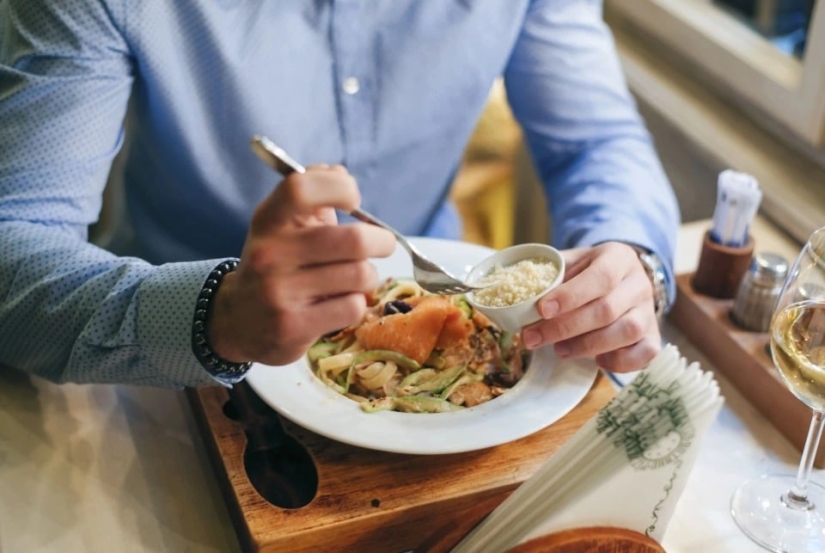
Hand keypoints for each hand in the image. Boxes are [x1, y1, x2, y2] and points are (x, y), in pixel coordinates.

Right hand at [208, 165, 395, 365]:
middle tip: (382, 245)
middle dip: (381, 241)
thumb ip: (311, 197)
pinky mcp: (293, 326)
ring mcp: (280, 292)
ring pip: (360, 275)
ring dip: (367, 277)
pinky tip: (339, 304)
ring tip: (354, 279)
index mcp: (268, 221)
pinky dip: (355, 304)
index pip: (301, 188)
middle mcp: (270, 253)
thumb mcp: (282, 226)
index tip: (354, 201)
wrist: (237, 320)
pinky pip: (352, 307)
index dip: (339, 188)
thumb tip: (340, 173)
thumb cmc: (275, 264)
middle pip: (353, 240)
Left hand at [520, 242, 660, 372]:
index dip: (570, 296)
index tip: (542, 310)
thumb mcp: (572, 262)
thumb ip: (552, 277)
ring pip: (626, 332)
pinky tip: (597, 361)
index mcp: (618, 258)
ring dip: (587, 346)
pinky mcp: (654, 335)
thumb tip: (520, 301)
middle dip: (564, 328)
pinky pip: (646, 353)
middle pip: (606, 310)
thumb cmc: (589, 272)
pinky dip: (620, 362)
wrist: (623, 278)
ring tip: (559, 350)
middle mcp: (639, 283)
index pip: (600, 277)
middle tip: (533, 338)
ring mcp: (649, 310)